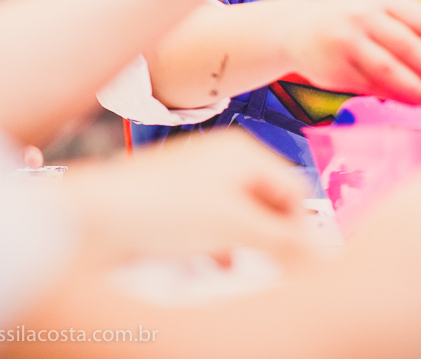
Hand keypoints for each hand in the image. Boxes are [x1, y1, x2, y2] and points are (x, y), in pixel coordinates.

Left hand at [62, 130, 311, 265]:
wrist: (93, 216)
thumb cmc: (164, 210)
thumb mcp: (237, 227)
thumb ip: (285, 240)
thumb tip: (326, 253)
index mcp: (243, 151)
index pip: (294, 189)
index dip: (303, 227)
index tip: (305, 264)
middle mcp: (221, 158)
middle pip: (268, 201)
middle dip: (274, 236)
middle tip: (277, 270)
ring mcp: (195, 179)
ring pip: (240, 216)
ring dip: (247, 244)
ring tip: (241, 268)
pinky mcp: (173, 201)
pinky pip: (212, 223)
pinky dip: (220, 244)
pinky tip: (215, 264)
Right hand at [283, 0, 420, 104]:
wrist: (294, 30)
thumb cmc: (345, 21)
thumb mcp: (372, 9)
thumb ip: (406, 28)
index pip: (420, 19)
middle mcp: (360, 17)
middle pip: (407, 46)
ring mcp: (345, 43)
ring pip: (390, 71)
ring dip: (416, 89)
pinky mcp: (335, 68)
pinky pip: (371, 86)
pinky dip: (394, 96)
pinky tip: (407, 100)